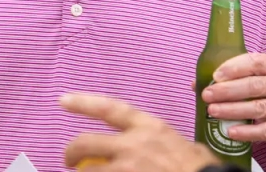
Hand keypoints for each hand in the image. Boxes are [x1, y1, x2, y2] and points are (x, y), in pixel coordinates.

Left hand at [60, 93, 219, 171]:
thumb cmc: (201, 168)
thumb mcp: (183, 145)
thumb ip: (160, 142)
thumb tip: (151, 147)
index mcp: (149, 127)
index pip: (110, 109)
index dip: (84, 103)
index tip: (64, 100)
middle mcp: (134, 145)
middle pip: (87, 142)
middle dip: (72, 151)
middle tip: (68, 160)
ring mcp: (128, 168)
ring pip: (90, 171)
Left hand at [200, 53, 265, 156]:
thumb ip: (239, 79)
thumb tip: (196, 82)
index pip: (256, 62)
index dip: (234, 67)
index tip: (215, 75)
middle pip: (255, 85)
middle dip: (227, 90)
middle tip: (207, 95)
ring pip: (258, 107)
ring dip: (232, 109)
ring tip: (212, 111)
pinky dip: (246, 131)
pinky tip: (230, 131)